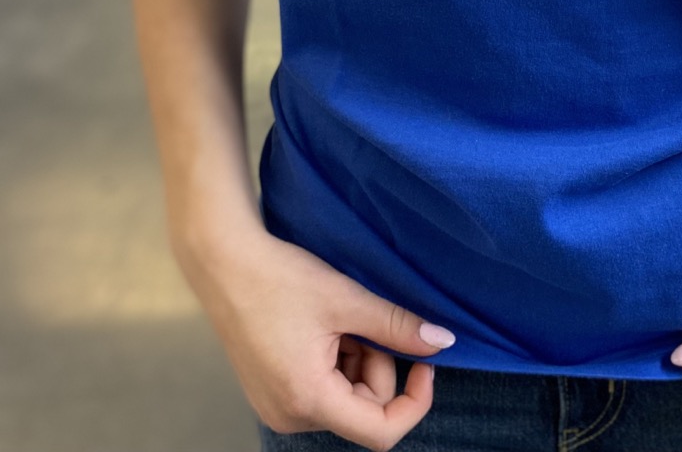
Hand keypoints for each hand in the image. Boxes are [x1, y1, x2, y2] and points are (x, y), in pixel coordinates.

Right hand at [175, 220, 452, 451]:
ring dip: (357, 359)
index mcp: (309, 400)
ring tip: (337, 319)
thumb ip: (398, 326)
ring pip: (347, 397)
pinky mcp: (273, 393)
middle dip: (378, 364)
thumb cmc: (282, 279)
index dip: (414, 401)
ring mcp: (278, 408)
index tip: (426, 363)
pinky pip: (323, 389)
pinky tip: (322, 327)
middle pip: (364, 409)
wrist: (225, 263)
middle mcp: (290, 416)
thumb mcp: (348, 300)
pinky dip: (337, 360)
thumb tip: (443, 343)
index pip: (381, 431)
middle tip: (362, 321)